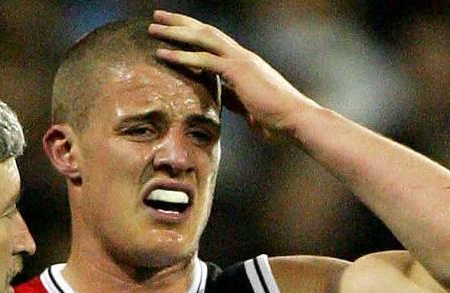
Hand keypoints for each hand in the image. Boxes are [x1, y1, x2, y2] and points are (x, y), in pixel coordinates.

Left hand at [148, 10, 318, 141]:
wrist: (295, 120)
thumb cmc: (277, 119)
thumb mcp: (249, 107)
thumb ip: (234, 99)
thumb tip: (222, 100)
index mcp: (244, 62)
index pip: (213, 41)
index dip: (192, 33)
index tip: (173, 29)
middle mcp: (241, 55)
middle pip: (205, 31)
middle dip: (180, 22)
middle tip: (157, 16)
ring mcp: (240, 60)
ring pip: (202, 38)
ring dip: (176, 32)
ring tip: (153, 27)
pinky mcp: (238, 71)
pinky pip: (205, 60)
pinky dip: (182, 56)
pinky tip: (164, 53)